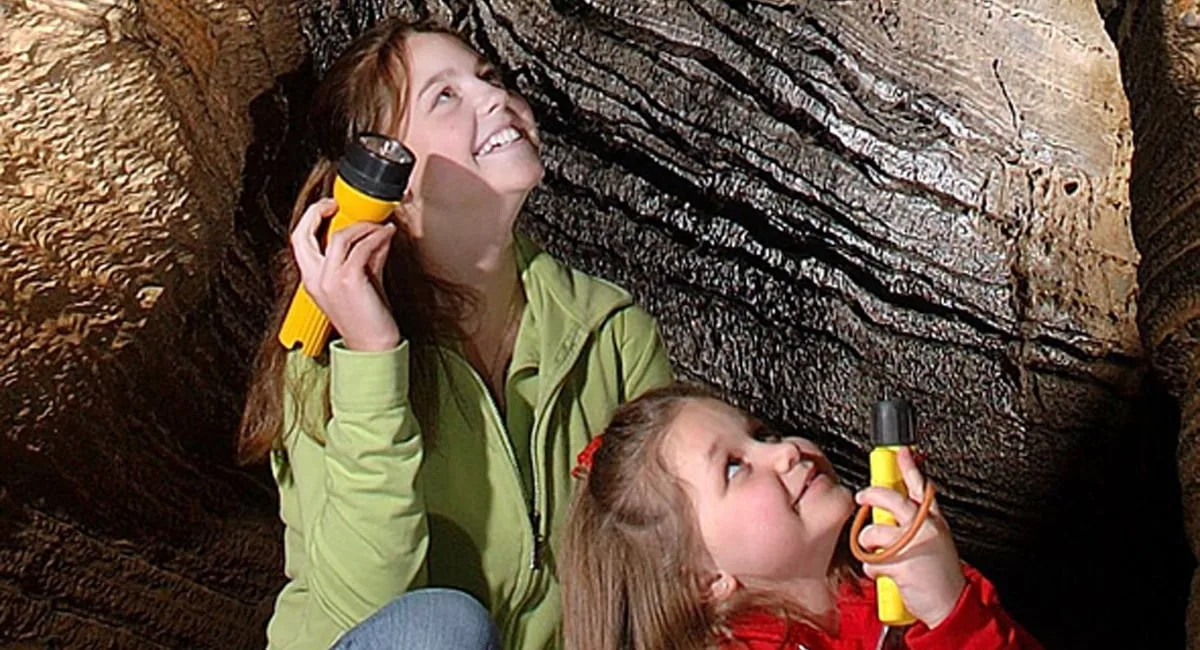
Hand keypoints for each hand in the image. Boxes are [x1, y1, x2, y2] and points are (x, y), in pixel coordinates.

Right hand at [290, 198, 399, 351]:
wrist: (374, 347)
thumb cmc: (368, 319)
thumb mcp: (363, 282)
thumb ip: (366, 257)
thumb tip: (377, 233)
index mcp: (312, 280)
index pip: (299, 240)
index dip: (312, 219)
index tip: (330, 208)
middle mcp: (315, 279)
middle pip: (303, 233)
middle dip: (319, 211)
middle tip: (338, 204)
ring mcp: (329, 280)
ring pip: (339, 236)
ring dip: (362, 226)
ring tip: (378, 226)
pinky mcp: (348, 281)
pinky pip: (361, 248)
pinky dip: (376, 236)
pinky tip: (387, 234)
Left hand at [855, 447, 965, 627]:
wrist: (951, 605)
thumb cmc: (939, 571)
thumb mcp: (935, 538)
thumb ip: (918, 519)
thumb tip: (894, 502)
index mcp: (933, 519)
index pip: (920, 486)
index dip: (909, 467)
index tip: (900, 451)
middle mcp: (925, 528)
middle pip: (892, 501)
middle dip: (872, 495)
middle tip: (862, 496)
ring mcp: (914, 546)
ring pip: (875, 531)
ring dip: (869, 543)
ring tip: (878, 551)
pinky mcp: (902, 566)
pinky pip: (872, 561)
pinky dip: (873, 568)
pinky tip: (885, 572)